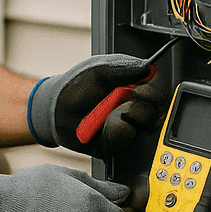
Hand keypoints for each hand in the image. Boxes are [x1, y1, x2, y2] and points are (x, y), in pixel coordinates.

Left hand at [28, 53, 164, 156]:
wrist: (55, 110)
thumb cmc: (75, 86)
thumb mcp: (99, 70)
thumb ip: (124, 68)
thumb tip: (148, 68)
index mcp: (131, 89)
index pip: (155, 93)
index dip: (150, 93)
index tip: (138, 89)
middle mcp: (131, 109)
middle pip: (155, 112)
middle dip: (141, 106)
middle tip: (123, 100)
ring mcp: (125, 126)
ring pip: (143, 127)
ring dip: (127, 117)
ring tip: (109, 112)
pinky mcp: (116, 143)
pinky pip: (126, 140)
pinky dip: (116, 132)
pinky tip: (104, 126)